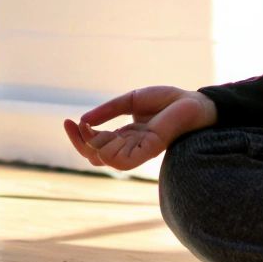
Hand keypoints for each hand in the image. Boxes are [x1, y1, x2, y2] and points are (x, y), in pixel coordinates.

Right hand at [62, 85, 217, 171]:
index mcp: (126, 137)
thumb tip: (83, 121)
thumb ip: (108, 110)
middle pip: (97, 156)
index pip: (97, 146)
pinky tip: (101, 135)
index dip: (80, 137)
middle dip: (80, 142)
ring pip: (107, 160)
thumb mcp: (131, 100)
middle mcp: (131, 147)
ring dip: (91, 145)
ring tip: (87, 128)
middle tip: (70, 124)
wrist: (194, 101)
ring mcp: (140, 150)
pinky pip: (124, 161)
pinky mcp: (150, 149)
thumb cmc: (168, 101)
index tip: (67, 120)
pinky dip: (108, 151)